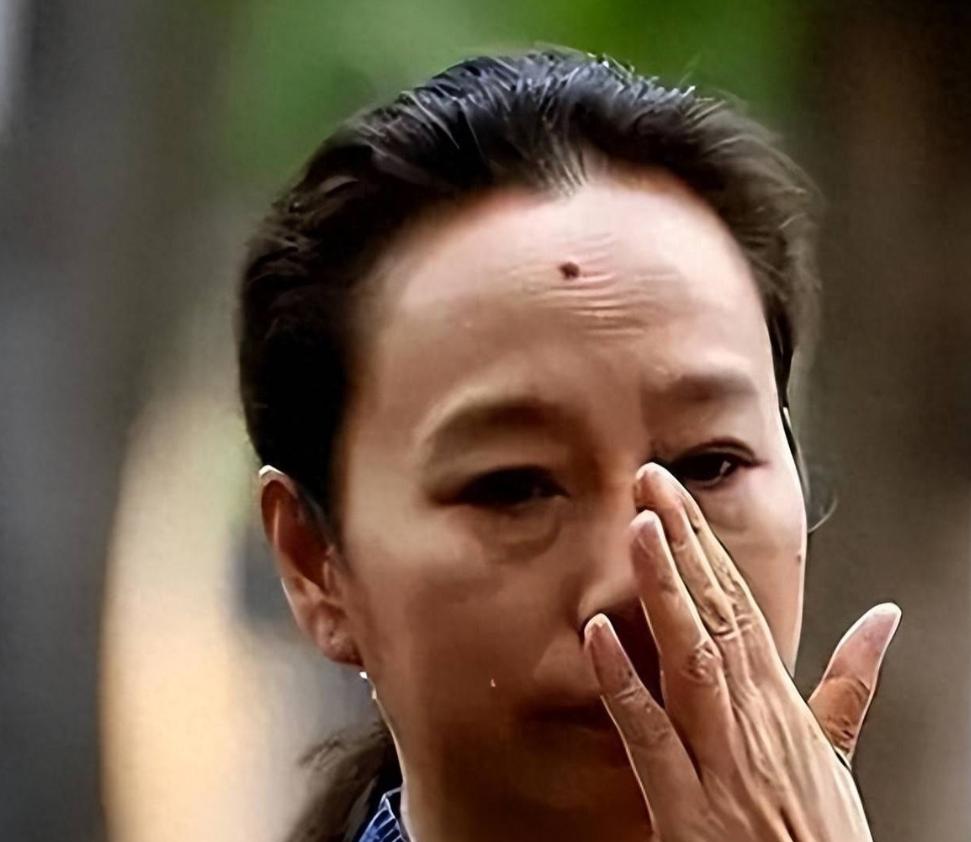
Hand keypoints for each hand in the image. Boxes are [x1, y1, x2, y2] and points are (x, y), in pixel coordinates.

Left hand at [583, 463, 898, 840]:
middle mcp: (750, 717)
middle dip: (683, 542)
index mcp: (779, 700)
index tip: (676, 496)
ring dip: (664, 590)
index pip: (740, 602)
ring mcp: (717, 757)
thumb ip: (852, 683)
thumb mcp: (839, 752)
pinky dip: (623, 684)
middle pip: (716, 612)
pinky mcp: (685, 805)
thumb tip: (883, 620)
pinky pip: (647, 736)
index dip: (706, 544)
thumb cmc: (818, 835)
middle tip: (652, 481)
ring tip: (640, 529)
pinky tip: (596, 635)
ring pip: (690, 657)